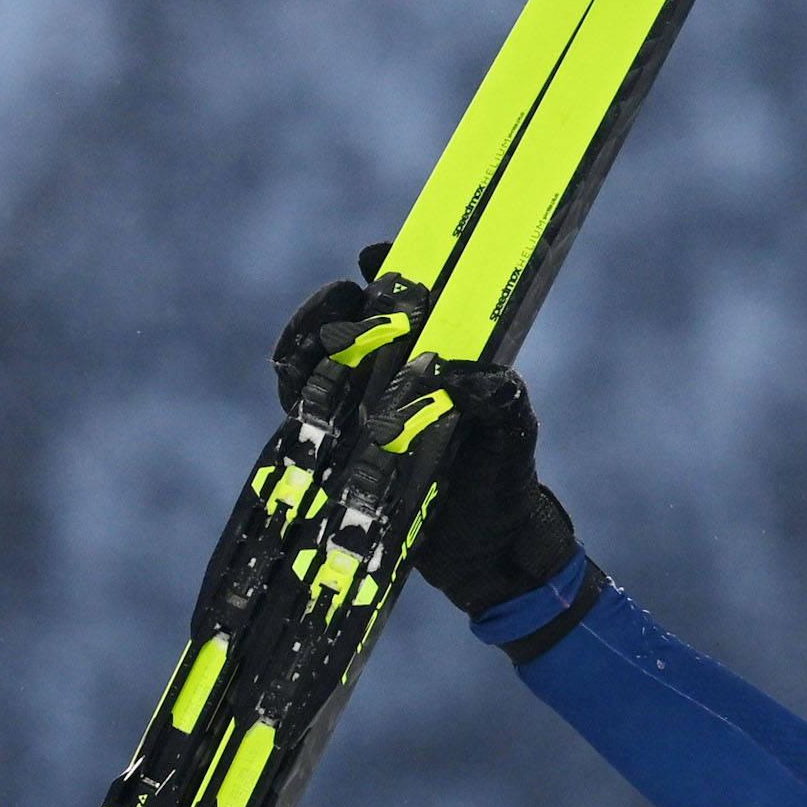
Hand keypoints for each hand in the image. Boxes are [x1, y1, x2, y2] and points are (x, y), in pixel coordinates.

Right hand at [264, 264, 578, 614]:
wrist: (485, 551)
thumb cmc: (505, 481)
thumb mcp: (513, 434)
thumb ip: (498, 400)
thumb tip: (456, 372)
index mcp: (443, 355)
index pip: (409, 297)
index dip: (389, 268)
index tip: (375, 256)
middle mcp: (399, 373)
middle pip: (350, 319)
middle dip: (333, 304)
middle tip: (338, 301)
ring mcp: (365, 406)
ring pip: (319, 356)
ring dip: (307, 339)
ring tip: (310, 340)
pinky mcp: (340, 442)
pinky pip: (303, 403)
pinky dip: (294, 384)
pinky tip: (293, 378)